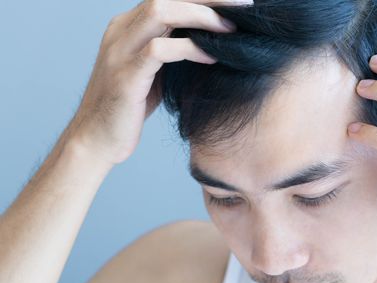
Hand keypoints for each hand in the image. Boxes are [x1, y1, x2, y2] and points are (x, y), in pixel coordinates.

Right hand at [68, 0, 245, 164]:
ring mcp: (120, 50)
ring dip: (202, 17)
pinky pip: (160, 50)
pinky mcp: (126, 75)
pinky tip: (212, 58)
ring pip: (161, 12)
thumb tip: (207, 44)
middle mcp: (121, 30)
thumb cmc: (128, 109)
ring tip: (231, 29)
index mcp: (127, 27)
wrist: (97, 140)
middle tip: (244, 6)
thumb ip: (169, 53)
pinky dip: (191, 49)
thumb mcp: (151, 73)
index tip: (235, 3)